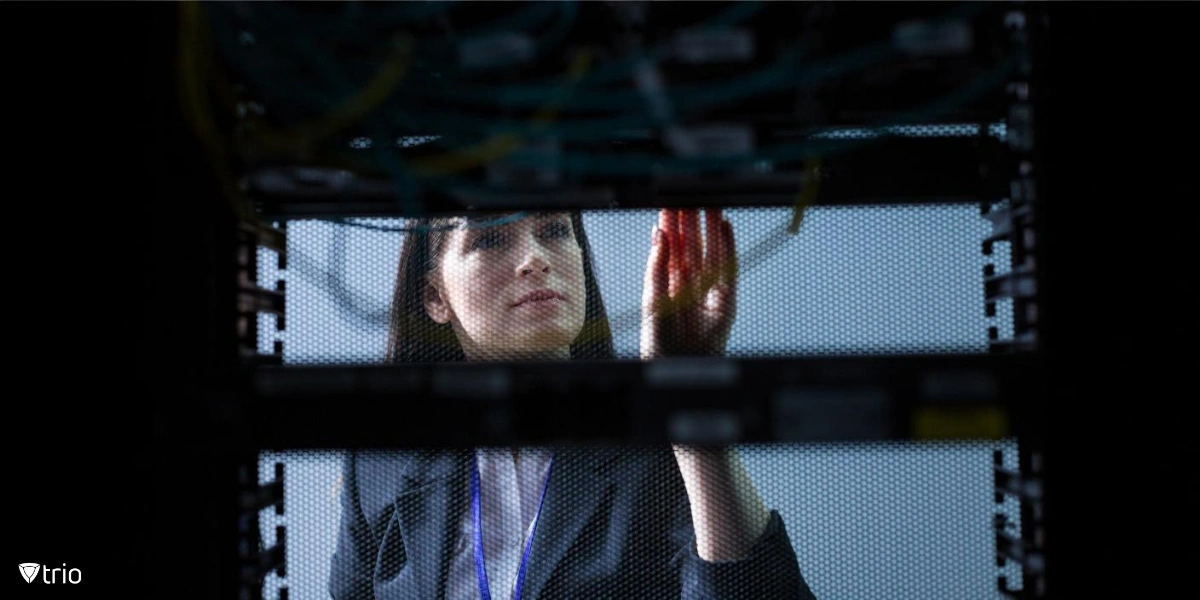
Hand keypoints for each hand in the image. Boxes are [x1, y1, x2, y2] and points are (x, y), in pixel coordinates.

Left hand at [640, 208, 737, 358]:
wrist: (678, 369)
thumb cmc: (661, 343)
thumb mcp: (653, 299)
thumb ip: (657, 265)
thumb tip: (657, 234)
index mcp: (669, 282)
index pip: (672, 246)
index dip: (672, 224)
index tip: (670, 202)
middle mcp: (689, 282)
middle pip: (692, 244)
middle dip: (691, 220)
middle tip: (690, 194)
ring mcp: (708, 288)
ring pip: (710, 250)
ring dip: (710, 226)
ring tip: (709, 202)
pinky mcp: (725, 297)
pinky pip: (728, 266)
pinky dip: (727, 245)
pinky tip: (724, 226)